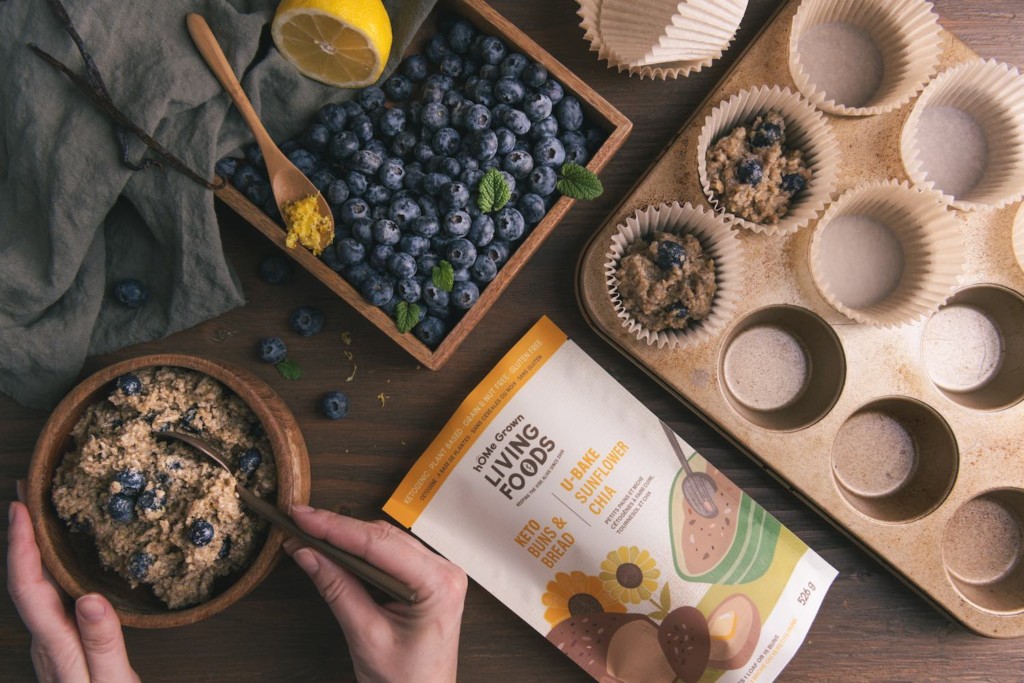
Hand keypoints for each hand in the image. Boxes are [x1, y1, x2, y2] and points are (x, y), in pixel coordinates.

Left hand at [7, 483, 139, 682]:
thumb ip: (101, 644)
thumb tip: (90, 597)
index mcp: (55, 646)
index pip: (28, 587)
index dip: (21, 545)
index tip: (20, 506)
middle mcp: (45, 643)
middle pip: (22, 582)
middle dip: (19, 537)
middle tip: (25, 494)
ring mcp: (51, 647)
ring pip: (32, 591)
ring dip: (30, 551)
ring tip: (38, 517)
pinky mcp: (62, 648)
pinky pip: (47, 600)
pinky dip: (47, 571)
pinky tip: (61, 562)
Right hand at [284, 506, 467, 682]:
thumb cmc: (406, 680)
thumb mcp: (366, 635)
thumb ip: (337, 589)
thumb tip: (308, 553)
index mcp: (438, 584)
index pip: (379, 544)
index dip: (336, 528)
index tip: (304, 517)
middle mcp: (445, 572)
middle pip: (383, 537)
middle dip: (338, 529)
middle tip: (299, 522)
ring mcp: (439, 573)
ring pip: (386, 540)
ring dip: (348, 536)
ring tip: (311, 534)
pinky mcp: (427, 578)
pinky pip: (392, 553)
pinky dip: (362, 549)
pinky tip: (337, 548)